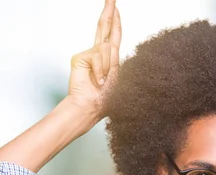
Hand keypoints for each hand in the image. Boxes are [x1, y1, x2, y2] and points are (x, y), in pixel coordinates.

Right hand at [67, 0, 120, 123]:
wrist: (91, 107)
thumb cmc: (105, 98)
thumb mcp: (118, 77)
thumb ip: (114, 60)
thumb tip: (109, 45)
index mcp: (110, 57)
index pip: (113, 34)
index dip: (115, 20)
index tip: (116, 7)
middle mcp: (99, 52)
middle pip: (105, 27)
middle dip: (109, 11)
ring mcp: (88, 53)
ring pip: (107, 48)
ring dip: (108, 67)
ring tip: (103, 81)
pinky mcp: (80, 57)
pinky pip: (98, 56)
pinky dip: (100, 70)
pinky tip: (97, 80)